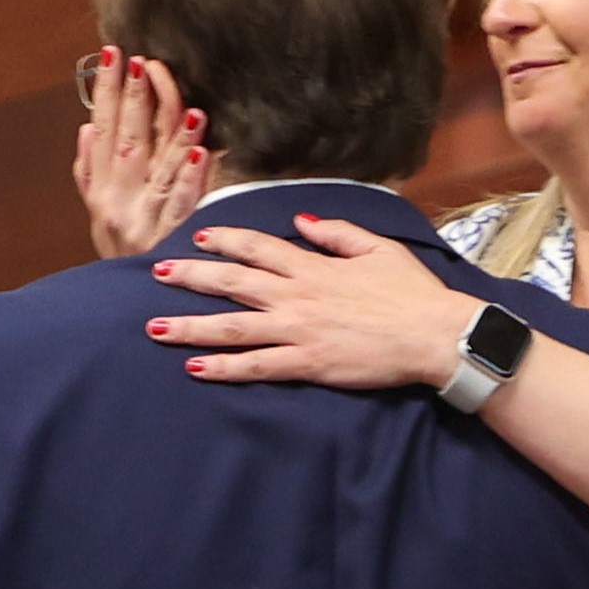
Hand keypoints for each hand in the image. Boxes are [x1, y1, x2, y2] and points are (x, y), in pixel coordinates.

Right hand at [75, 51, 208, 258]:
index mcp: (100, 189)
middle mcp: (117, 201)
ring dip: (171, 134)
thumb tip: (86, 129)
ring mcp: (143, 219)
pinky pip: (182, 204)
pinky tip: (204, 153)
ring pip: (157, 168)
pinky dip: (192, 179)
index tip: (112, 55)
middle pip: (126, 140)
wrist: (123, 307)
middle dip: (132, 98)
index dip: (106, 91)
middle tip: (140, 62)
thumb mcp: (97, 217)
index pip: (102, 128)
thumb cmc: (121, 255)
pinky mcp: (169, 238)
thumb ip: (88, 172)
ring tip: (184, 103)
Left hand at [151, 213, 473, 388]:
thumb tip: (303, 220)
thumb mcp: (378, 248)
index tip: (199, 237)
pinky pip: (256, 366)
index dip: (225, 240)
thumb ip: (336, 232)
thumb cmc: (412, 292)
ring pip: (232, 327)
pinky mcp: (307, 364)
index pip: (258, 247)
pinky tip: (195, 368)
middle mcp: (297, 295)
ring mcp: (298, 330)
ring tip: (155, 329)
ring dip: (191, 327)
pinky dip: (224, 368)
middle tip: (157, 273)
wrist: (433, 334)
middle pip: (232, 283)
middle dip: (190, 277)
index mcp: (313, 266)